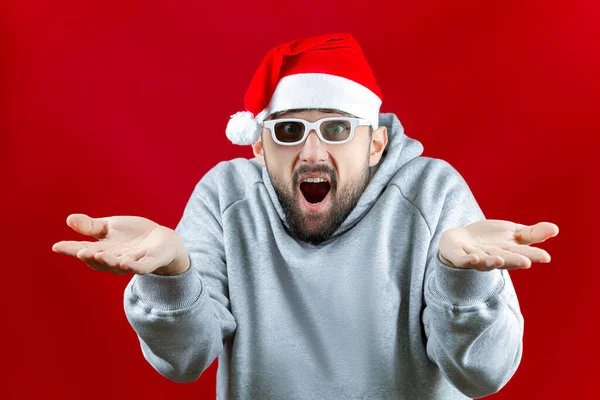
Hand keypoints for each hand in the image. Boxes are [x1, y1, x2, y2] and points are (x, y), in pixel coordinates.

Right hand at [52, 214, 189, 275]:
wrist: (162, 240)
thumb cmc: (133, 235)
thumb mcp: (110, 227)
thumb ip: (91, 226)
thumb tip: (69, 219)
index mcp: (104, 250)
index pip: (84, 250)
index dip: (71, 249)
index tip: (56, 246)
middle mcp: (115, 259)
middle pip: (99, 261)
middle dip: (90, 257)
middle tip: (80, 251)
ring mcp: (132, 263)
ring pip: (118, 266)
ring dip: (108, 261)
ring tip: (98, 254)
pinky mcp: (150, 263)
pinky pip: (141, 267)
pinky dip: (134, 267)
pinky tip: (126, 264)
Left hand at [438, 219, 558, 270]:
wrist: (458, 240)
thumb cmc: (489, 239)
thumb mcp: (512, 233)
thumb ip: (532, 233)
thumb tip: (555, 229)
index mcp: (507, 253)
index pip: (522, 254)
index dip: (533, 256)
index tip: (546, 257)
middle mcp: (493, 258)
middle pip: (505, 260)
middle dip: (515, 261)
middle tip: (527, 262)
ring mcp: (475, 258)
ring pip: (484, 262)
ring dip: (492, 262)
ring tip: (499, 260)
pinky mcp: (458, 256)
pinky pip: (462, 260)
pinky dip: (468, 260)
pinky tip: (474, 257)